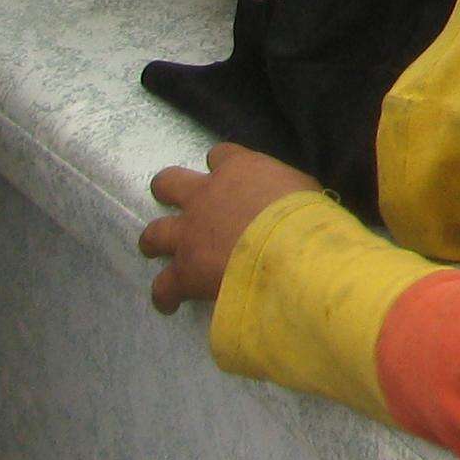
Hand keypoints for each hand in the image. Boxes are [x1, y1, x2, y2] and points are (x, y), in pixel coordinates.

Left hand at [138, 144, 321, 311]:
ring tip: (157, 251)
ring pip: (154, 233)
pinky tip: (169, 303)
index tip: (230, 177)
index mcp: (237, 169)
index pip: (220, 155)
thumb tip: (289, 200)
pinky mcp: (184, 270)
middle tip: (176, 202)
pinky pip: (164, 285)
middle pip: (168, 183)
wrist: (287, 250)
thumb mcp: (302, 188)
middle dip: (167, 191)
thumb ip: (284, 190)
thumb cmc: (305, 215)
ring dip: (155, 241)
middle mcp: (204, 195)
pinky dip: (166, 294)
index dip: (223, 166)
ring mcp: (189, 233)